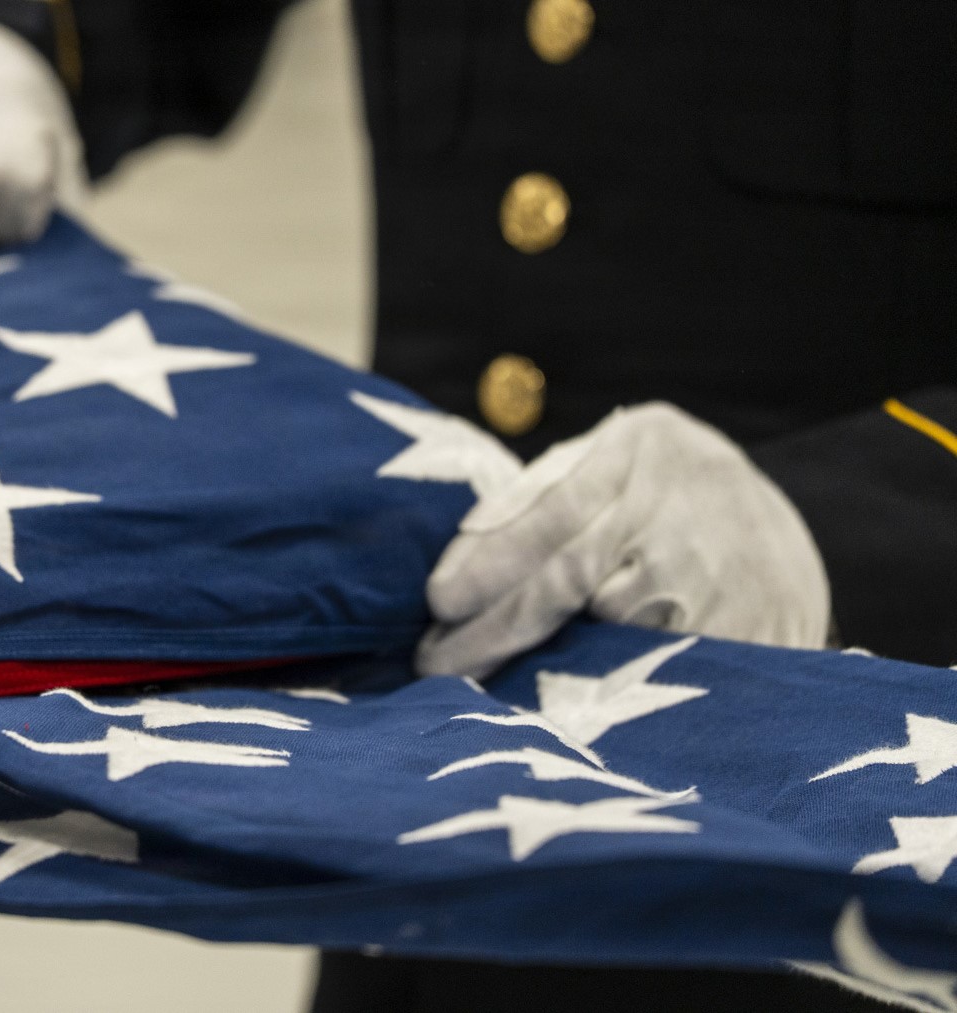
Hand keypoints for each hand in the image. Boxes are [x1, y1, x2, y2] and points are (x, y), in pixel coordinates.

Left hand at [418, 403, 830, 679]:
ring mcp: (715, 571)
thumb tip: (454, 563)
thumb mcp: (607, 464)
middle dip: (493, 629)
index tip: (438, 601)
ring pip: (608, 630)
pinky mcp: (743, 628)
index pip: (550, 511)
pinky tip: (569, 699)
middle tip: (434, 665)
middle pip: (568, 575)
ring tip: (493, 680)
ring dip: (542, 661)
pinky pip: (656, 665)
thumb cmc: (655, 496)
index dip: (490, 560)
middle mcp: (678, 506)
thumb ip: (537, 497)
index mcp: (635, 451)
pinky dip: (604, 684)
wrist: (778, 532)